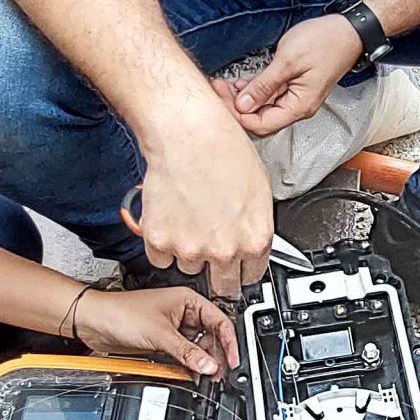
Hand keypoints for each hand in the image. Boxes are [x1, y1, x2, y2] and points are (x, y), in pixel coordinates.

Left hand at [73, 285, 239, 373]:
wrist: (94, 322)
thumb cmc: (121, 313)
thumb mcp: (161, 334)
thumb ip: (187, 352)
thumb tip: (210, 365)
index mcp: (188, 300)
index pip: (219, 321)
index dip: (228, 341)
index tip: (232, 360)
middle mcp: (184, 313)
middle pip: (210, 337)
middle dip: (215, 356)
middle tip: (219, 373)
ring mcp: (174, 329)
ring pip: (197, 349)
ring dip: (202, 362)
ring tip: (206, 377)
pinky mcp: (164, 342)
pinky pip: (183, 356)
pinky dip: (188, 365)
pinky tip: (192, 374)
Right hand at [136, 101, 276, 295]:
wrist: (188, 133)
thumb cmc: (224, 150)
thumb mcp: (260, 191)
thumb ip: (255, 226)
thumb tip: (251, 241)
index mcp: (255, 240)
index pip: (251, 277)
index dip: (242, 270)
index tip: (236, 267)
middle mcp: (224, 250)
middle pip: (222, 285)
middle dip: (218, 272)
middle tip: (209, 247)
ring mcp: (189, 249)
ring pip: (189, 268)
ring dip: (188, 251)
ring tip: (188, 217)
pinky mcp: (159, 241)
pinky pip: (160, 258)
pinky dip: (162, 244)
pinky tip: (170, 219)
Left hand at [213, 14, 362, 137]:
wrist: (348, 31)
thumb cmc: (326, 42)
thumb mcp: (288, 61)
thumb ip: (264, 85)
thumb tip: (243, 104)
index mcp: (299, 106)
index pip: (261, 125)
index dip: (239, 114)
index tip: (222, 97)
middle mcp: (298, 107)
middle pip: (260, 120)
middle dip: (237, 107)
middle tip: (219, 89)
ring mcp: (296, 97)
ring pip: (263, 108)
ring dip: (243, 98)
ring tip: (225, 84)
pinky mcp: (294, 87)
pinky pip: (270, 96)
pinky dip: (254, 91)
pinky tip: (241, 83)